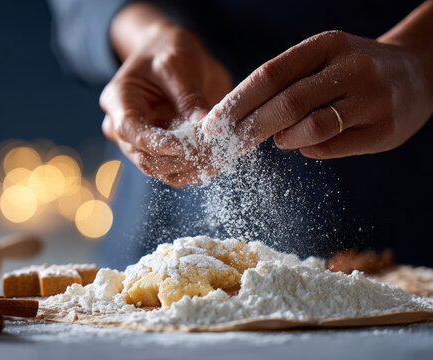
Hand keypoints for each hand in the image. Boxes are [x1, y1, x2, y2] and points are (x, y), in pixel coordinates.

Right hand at [101, 4, 231, 186]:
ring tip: (218, 157)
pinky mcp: (160, 152)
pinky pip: (175, 171)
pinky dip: (195, 170)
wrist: (171, 54)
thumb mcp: (179, 65)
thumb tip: (205, 126)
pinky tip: (217, 161)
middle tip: (211, 152)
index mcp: (118, 101)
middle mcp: (123, 128)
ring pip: (161, 171)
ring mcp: (140, 144)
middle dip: (178, 159)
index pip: (130, 130)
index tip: (186, 145)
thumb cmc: (169, 51)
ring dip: (190, 168)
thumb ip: (189, 96)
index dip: (156, 142)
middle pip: (144, 158)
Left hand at [202, 28, 432, 158]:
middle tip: (230, 143)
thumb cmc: (352, 69)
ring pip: (311, 129)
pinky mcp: (386, 130)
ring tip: (281, 138)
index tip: (211, 125)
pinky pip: (332, 147)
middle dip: (250, 128)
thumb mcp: (321, 58)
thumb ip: (285, 81)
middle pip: (287, 104)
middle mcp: (353, 67)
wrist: (418, 72)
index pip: (269, 75)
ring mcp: (374, 99)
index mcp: (327, 45)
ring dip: (284, 139)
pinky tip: (308, 142)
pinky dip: (309, 148)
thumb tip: (238, 117)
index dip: (236, 102)